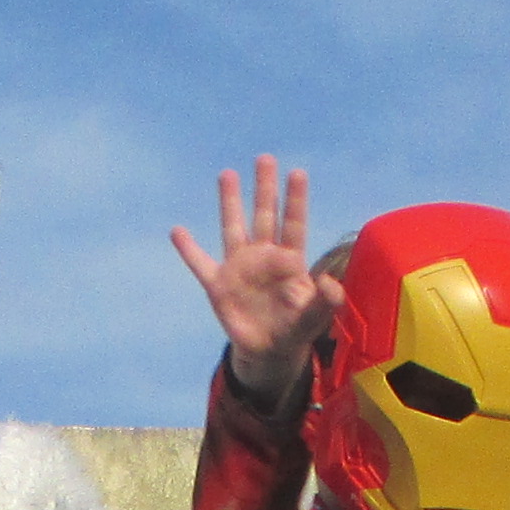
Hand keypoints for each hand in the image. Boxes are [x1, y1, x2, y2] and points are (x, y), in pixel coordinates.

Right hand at [169, 156, 341, 366]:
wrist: (269, 351)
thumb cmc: (296, 329)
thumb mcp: (315, 317)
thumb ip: (326, 301)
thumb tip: (332, 284)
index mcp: (289, 260)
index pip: (292, 224)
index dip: (295, 200)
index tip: (297, 173)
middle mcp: (263, 256)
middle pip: (264, 216)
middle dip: (265, 188)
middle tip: (265, 159)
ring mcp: (239, 268)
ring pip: (233, 228)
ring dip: (230, 202)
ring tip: (227, 174)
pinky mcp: (218, 285)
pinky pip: (201, 263)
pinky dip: (189, 249)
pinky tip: (177, 231)